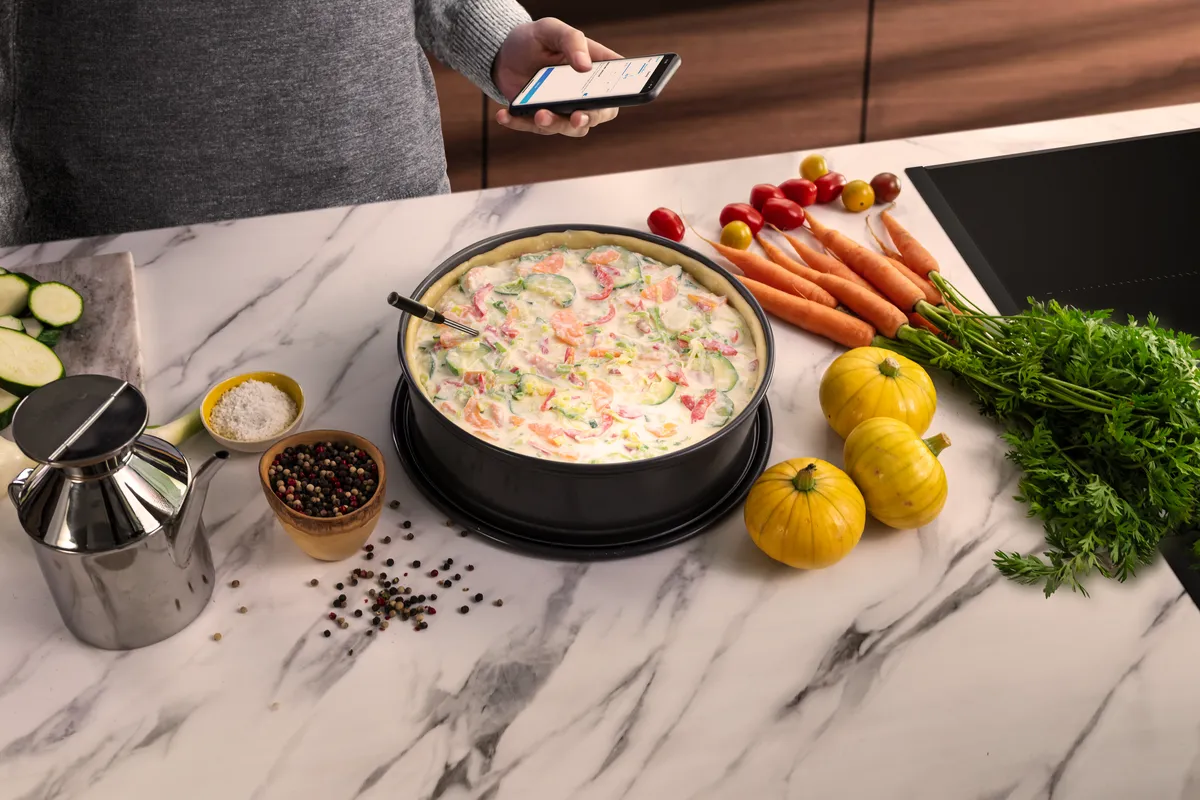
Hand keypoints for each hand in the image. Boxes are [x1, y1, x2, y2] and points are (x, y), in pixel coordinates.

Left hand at [493, 17, 621, 136]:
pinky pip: (533, 127)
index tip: (614, 98)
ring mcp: (561, 109)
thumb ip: (572, 40)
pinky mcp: (539, 118)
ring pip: (568, 127)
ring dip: (554, 124)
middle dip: (589, 119)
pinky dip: (519, 123)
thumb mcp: (551, 29)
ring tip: (539, 114)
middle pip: (597, 115)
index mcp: (593, 70)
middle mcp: (582, 94)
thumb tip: (585, 66)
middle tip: (578, 117)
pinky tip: (504, 115)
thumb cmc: (534, 39)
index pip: (616, 86)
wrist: (502, 54)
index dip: (621, 96)